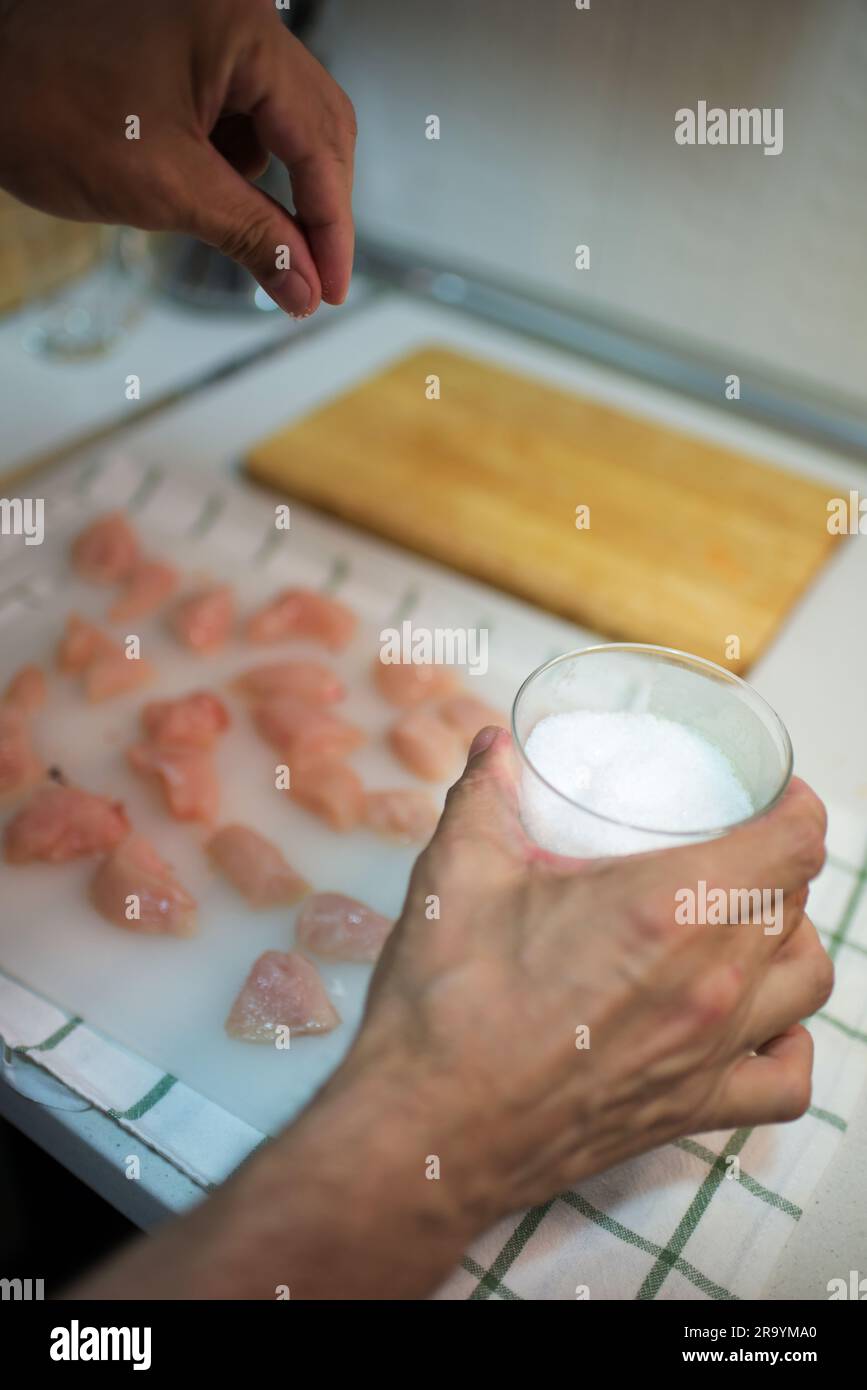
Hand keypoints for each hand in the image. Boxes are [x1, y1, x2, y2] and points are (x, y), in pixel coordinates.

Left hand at [0, 0, 355, 314]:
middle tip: (308, 277)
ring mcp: (214, 22)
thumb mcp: (164, 188)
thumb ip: (251, 237)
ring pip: (281, 122)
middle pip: (316, 124)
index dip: (331, 226)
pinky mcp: (190, 40)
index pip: (318, 141)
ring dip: (266, 182)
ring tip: (218, 215)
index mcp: (239, 31)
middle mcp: (237, 12)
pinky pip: (241, 109)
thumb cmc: (45, 108)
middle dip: (311, 205)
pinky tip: (194, 180)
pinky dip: (231, 158)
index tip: (330, 287)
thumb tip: (304, 287)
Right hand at [344, 727, 832, 1226]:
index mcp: (668, 907)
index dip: (797, 805)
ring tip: (746, 920)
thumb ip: (486, 795)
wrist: (427, 1130)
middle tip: (726, 843)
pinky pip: (787, 1081)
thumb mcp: (457, 873)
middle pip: (794, 901)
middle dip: (773, 861)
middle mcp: (711, 980)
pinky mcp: (692, 1110)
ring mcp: (709, 1052)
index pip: (793, 843)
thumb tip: (496, 745)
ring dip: (790, 937)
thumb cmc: (445, 1006)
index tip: (774, 795)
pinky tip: (757, 1022)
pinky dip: (790, 1042)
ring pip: (806, 979)